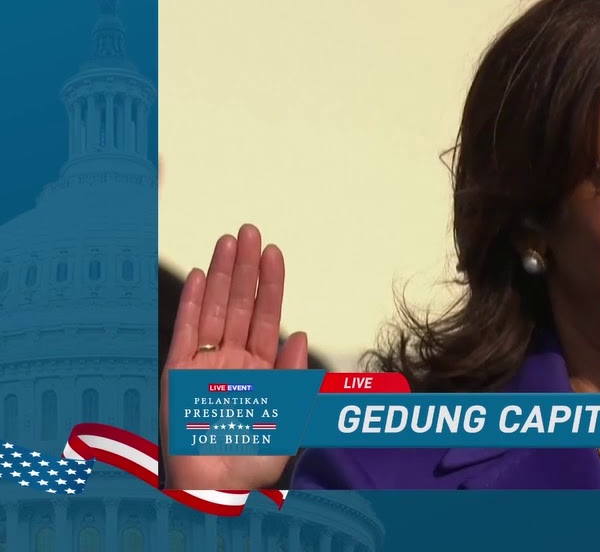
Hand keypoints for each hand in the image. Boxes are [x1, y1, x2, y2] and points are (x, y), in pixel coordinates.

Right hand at [161, 224, 307, 489]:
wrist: (220, 490)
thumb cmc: (255, 462)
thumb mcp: (287, 418)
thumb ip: (293, 376)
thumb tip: (300, 334)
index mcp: (262, 368)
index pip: (267, 316)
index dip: (271, 283)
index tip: (274, 251)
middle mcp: (233, 361)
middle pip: (240, 304)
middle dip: (246, 267)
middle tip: (250, 229)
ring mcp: (206, 365)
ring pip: (215, 309)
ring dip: (222, 274)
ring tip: (229, 240)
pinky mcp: (180, 374)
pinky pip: (188, 332)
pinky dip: (195, 304)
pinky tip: (204, 276)